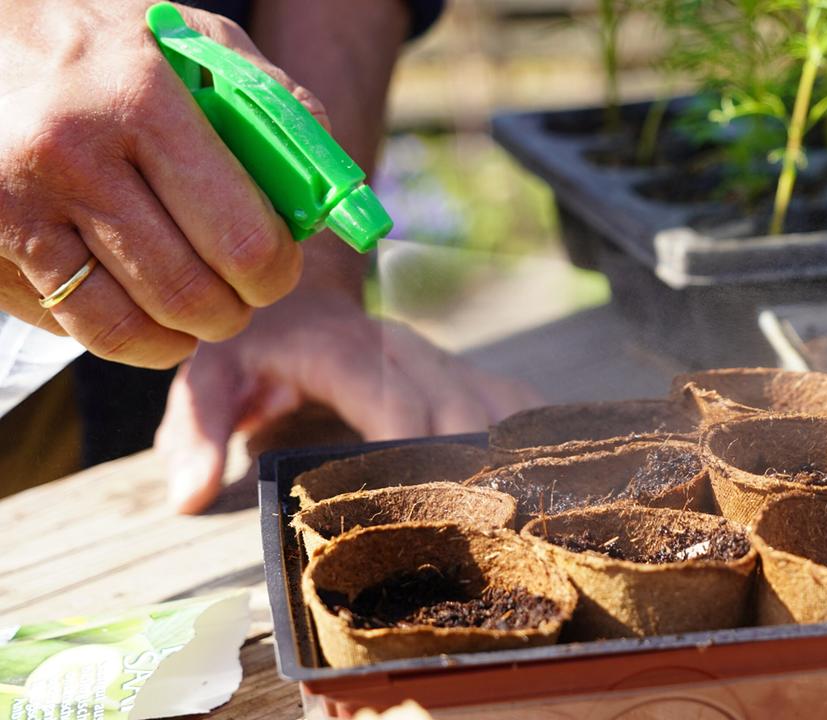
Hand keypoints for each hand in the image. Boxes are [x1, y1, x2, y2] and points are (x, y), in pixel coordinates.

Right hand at [0, 1, 327, 367]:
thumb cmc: (101, 45)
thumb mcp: (187, 41)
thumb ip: (269, 104)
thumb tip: (330, 187)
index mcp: (140, 99)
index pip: (242, 239)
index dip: (276, 272)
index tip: (277, 268)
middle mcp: (70, 153)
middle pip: (189, 296)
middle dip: (232, 311)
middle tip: (238, 296)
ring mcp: (13, 204)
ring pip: (125, 328)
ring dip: (177, 336)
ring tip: (193, 313)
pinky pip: (66, 325)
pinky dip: (114, 330)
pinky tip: (129, 298)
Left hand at [154, 290, 543, 513]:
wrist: (296, 295)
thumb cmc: (252, 347)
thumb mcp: (208, 379)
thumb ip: (199, 430)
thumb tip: (191, 496)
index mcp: (347, 352)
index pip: (395, 403)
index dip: (413, 455)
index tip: (423, 512)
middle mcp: (407, 353)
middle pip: (459, 415)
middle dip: (467, 477)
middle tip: (471, 543)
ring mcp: (444, 361)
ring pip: (498, 410)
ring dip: (506, 464)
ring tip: (512, 527)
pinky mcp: (467, 374)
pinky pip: (519, 405)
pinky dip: (532, 444)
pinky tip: (539, 488)